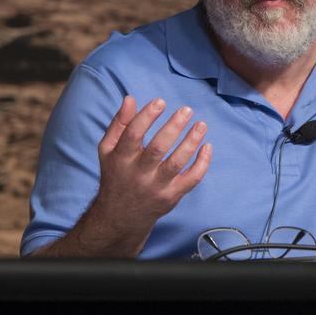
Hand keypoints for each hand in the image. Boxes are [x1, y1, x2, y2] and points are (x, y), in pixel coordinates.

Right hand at [95, 95, 211, 232]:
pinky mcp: (172, 196)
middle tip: (187, 110)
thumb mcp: (108, 150)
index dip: (147, 117)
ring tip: (202, 124)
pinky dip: (202, 163)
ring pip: (177, 163)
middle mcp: (138, 174)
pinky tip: (207, 146)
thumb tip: (130, 99)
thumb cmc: (116, 174)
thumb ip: (119, 124)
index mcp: (120, 160)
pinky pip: (191, 179)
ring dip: (191, 142)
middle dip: (173, 127)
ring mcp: (156, 186)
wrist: (120, 216)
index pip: (133, 135)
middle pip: (158, 148)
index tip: (161, 101)